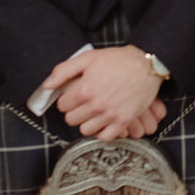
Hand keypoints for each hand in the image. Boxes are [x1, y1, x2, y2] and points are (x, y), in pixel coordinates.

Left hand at [41, 46, 165, 140]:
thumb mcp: (88, 58)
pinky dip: (103, 131)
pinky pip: (105, 137)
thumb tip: (47, 85)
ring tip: (94, 113)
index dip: (67, 100)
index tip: (74, 97)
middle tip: (83, 105)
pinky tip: (105, 121)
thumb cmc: (119, 60)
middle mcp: (96, 104)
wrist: (147, 65)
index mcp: (84, 89)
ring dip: (87, 122)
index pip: (62, 106)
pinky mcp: (123, 121)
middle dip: (75, 112)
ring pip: (86, 130)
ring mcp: (110, 114)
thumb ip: (64, 71)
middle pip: (72, 120)